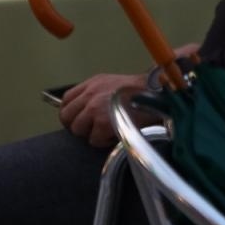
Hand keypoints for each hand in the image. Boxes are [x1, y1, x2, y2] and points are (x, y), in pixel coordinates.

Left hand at [58, 45, 201, 146]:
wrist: (158, 95)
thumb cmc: (141, 92)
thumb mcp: (113, 84)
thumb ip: (96, 94)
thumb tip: (84, 111)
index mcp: (92, 83)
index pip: (66, 100)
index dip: (71, 113)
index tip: (79, 119)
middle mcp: (90, 94)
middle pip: (67, 117)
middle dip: (77, 125)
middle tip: (91, 129)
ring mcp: (95, 109)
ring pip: (78, 130)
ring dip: (91, 133)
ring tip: (107, 130)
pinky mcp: (103, 124)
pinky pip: (93, 140)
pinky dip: (103, 141)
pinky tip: (115, 134)